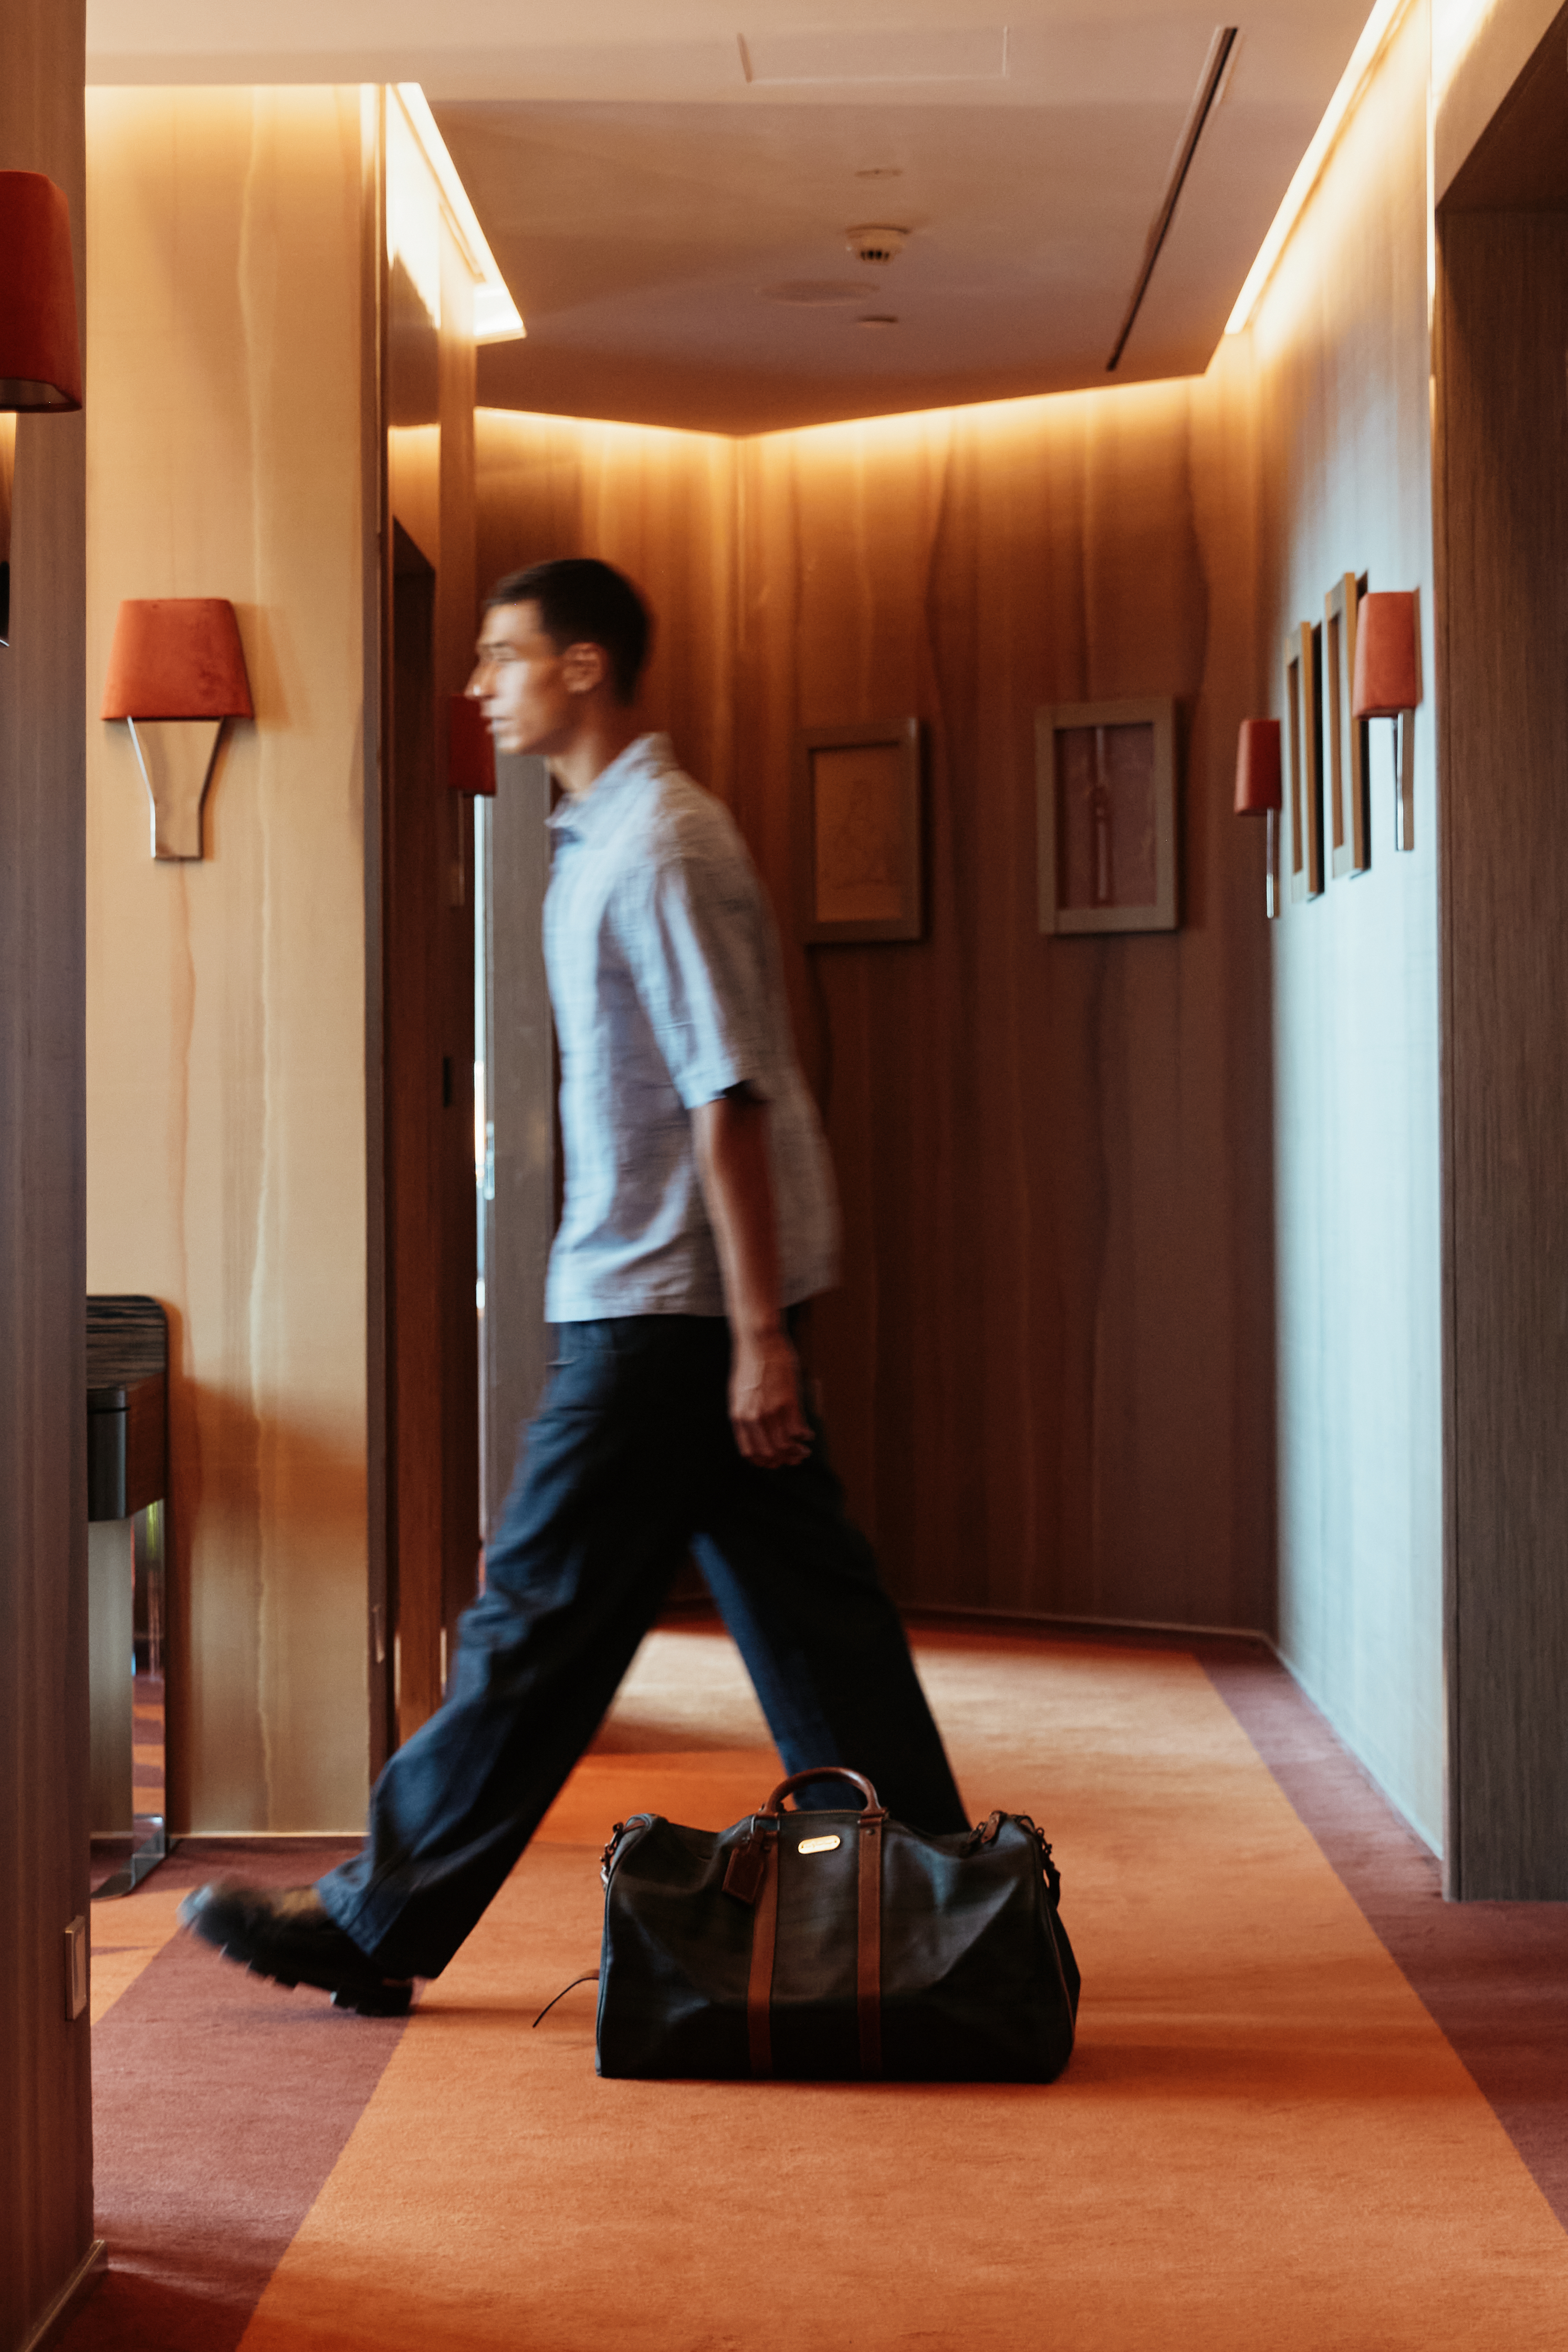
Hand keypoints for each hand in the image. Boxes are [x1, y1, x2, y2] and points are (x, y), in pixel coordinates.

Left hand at [729, 1329, 811, 1469]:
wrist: (758, 1342)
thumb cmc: (751, 1365)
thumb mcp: (741, 1393)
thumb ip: (747, 1413)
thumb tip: (757, 1430)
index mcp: (739, 1416)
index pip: (750, 1452)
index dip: (764, 1461)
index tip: (775, 1462)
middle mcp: (753, 1417)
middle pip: (769, 1452)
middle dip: (784, 1460)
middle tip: (795, 1459)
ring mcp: (771, 1410)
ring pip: (785, 1445)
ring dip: (797, 1452)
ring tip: (804, 1450)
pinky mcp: (788, 1402)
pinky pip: (797, 1429)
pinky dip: (804, 1436)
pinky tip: (808, 1434)